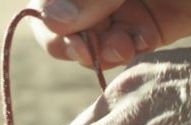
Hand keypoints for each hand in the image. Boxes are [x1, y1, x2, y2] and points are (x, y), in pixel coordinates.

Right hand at [28, 0, 190, 67]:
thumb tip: (52, 20)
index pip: (44, 2)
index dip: (47, 18)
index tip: (64, 29)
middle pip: (58, 27)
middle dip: (70, 41)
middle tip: (87, 48)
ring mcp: (117, 11)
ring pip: (86, 44)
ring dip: (96, 51)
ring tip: (120, 46)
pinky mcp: (146, 29)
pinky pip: (119, 52)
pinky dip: (121, 54)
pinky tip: (135, 44)